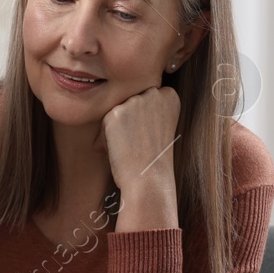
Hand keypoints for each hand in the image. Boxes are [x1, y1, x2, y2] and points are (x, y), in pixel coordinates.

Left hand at [99, 86, 180, 231]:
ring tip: (128, 148)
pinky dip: (105, 138)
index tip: (148, 135)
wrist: (149, 179)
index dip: (143, 119)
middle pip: (129, 101)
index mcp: (170, 95)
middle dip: (128, 121)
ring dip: (116, 129)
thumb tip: (121, 105)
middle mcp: (154, 93)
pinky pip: (103, 122)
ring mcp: (134, 102)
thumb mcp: (160, 125)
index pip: (146, 98)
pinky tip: (117, 151)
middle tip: (137, 144)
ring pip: (116, 111)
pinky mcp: (115, 113)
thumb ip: (147, 109)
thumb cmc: (155, 158)